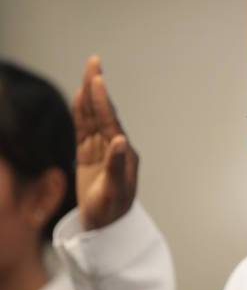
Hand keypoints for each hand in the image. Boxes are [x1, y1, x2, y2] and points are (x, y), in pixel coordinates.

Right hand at [73, 56, 138, 229]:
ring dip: (89, 97)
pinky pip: (84, 130)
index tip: (97, 78)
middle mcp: (115, 147)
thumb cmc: (112, 212)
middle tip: (94, 62)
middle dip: (97, 88)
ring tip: (88, 74)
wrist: (106, 227)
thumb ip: (117, 166)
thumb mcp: (114, 192)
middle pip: (103, 113)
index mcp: (123, 153)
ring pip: (93, 118)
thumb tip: (121, 141)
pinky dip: (81, 114)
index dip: (102, 100)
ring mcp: (102, 150)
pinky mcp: (89, 156)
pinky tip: (79, 99)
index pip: (111, 121)